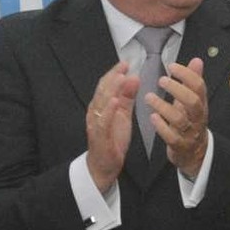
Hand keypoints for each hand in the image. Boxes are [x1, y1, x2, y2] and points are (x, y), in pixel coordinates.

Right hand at [86, 61, 138, 192]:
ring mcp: (96, 123)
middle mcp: (96, 112)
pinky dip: (108, 110)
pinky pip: (103, 121)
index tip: (126, 63)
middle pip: (103, 90)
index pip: (107, 85)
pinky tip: (116, 101)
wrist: (104, 166)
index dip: (115, 73)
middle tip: (124, 65)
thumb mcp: (123, 116)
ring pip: (101, 102)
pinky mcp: (99, 135)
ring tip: (121, 77)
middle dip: (113, 76)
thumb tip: (133, 78)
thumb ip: (127, 98)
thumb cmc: (113, 140)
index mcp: (102, 106)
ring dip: (111, 89)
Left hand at [153, 57, 209, 179]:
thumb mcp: (194, 101)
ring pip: (180, 119)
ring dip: (163, 106)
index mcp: (200, 105)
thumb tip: (197, 61)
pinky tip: (152, 117)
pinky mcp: (180, 146)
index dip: (186, 75)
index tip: (171, 67)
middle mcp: (197, 118)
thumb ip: (194, 81)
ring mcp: (189, 132)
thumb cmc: (190, 123)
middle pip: (193, 102)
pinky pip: (172, 137)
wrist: (195, 153)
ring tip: (148, 97)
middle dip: (177, 89)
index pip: (199, 87)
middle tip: (161, 80)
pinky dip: (161, 127)